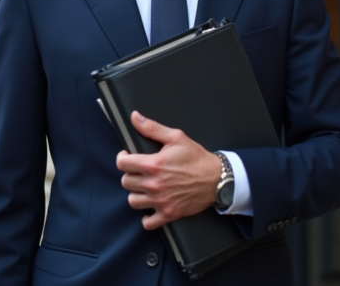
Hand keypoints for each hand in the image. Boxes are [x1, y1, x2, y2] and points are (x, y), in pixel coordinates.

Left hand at [116, 111, 220, 229]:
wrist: (217, 179)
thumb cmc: (197, 158)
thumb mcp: (176, 137)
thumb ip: (152, 128)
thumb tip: (135, 117)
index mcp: (153, 164)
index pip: (122, 164)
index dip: (123, 158)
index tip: (128, 157)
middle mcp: (154, 184)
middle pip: (126, 182)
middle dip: (130, 175)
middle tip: (139, 172)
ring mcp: (161, 201)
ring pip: (133, 201)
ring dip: (137, 194)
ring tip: (144, 188)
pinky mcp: (169, 213)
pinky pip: (148, 222)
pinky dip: (147, 217)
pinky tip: (151, 207)